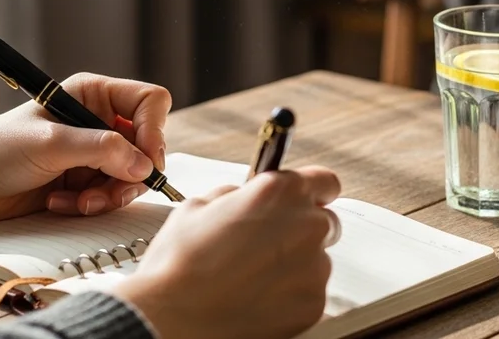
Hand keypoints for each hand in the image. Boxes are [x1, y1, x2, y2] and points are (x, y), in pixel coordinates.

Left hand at [0, 73, 170, 221]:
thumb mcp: (50, 144)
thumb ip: (101, 150)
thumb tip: (144, 165)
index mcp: (94, 95)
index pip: (150, 103)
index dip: (154, 131)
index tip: (144, 160)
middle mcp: (99, 121)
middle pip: (147, 145)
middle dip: (129, 174)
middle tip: (107, 192)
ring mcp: (94, 153)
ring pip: (133, 176)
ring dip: (108, 195)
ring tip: (78, 201)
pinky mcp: (85, 180)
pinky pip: (110, 195)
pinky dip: (91, 205)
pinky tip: (61, 202)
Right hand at [113, 166, 340, 338]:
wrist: (173, 316)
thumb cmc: (180, 261)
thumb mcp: (200, 206)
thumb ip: (238, 195)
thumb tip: (247, 198)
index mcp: (282, 192)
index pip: (325, 182)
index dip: (314, 191)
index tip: (306, 201)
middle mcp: (307, 225)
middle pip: (324, 222)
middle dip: (301, 230)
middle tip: (266, 246)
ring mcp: (314, 267)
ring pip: (316, 260)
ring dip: (294, 264)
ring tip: (253, 277)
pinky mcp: (313, 303)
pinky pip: (309, 292)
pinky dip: (291, 295)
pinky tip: (257, 297)